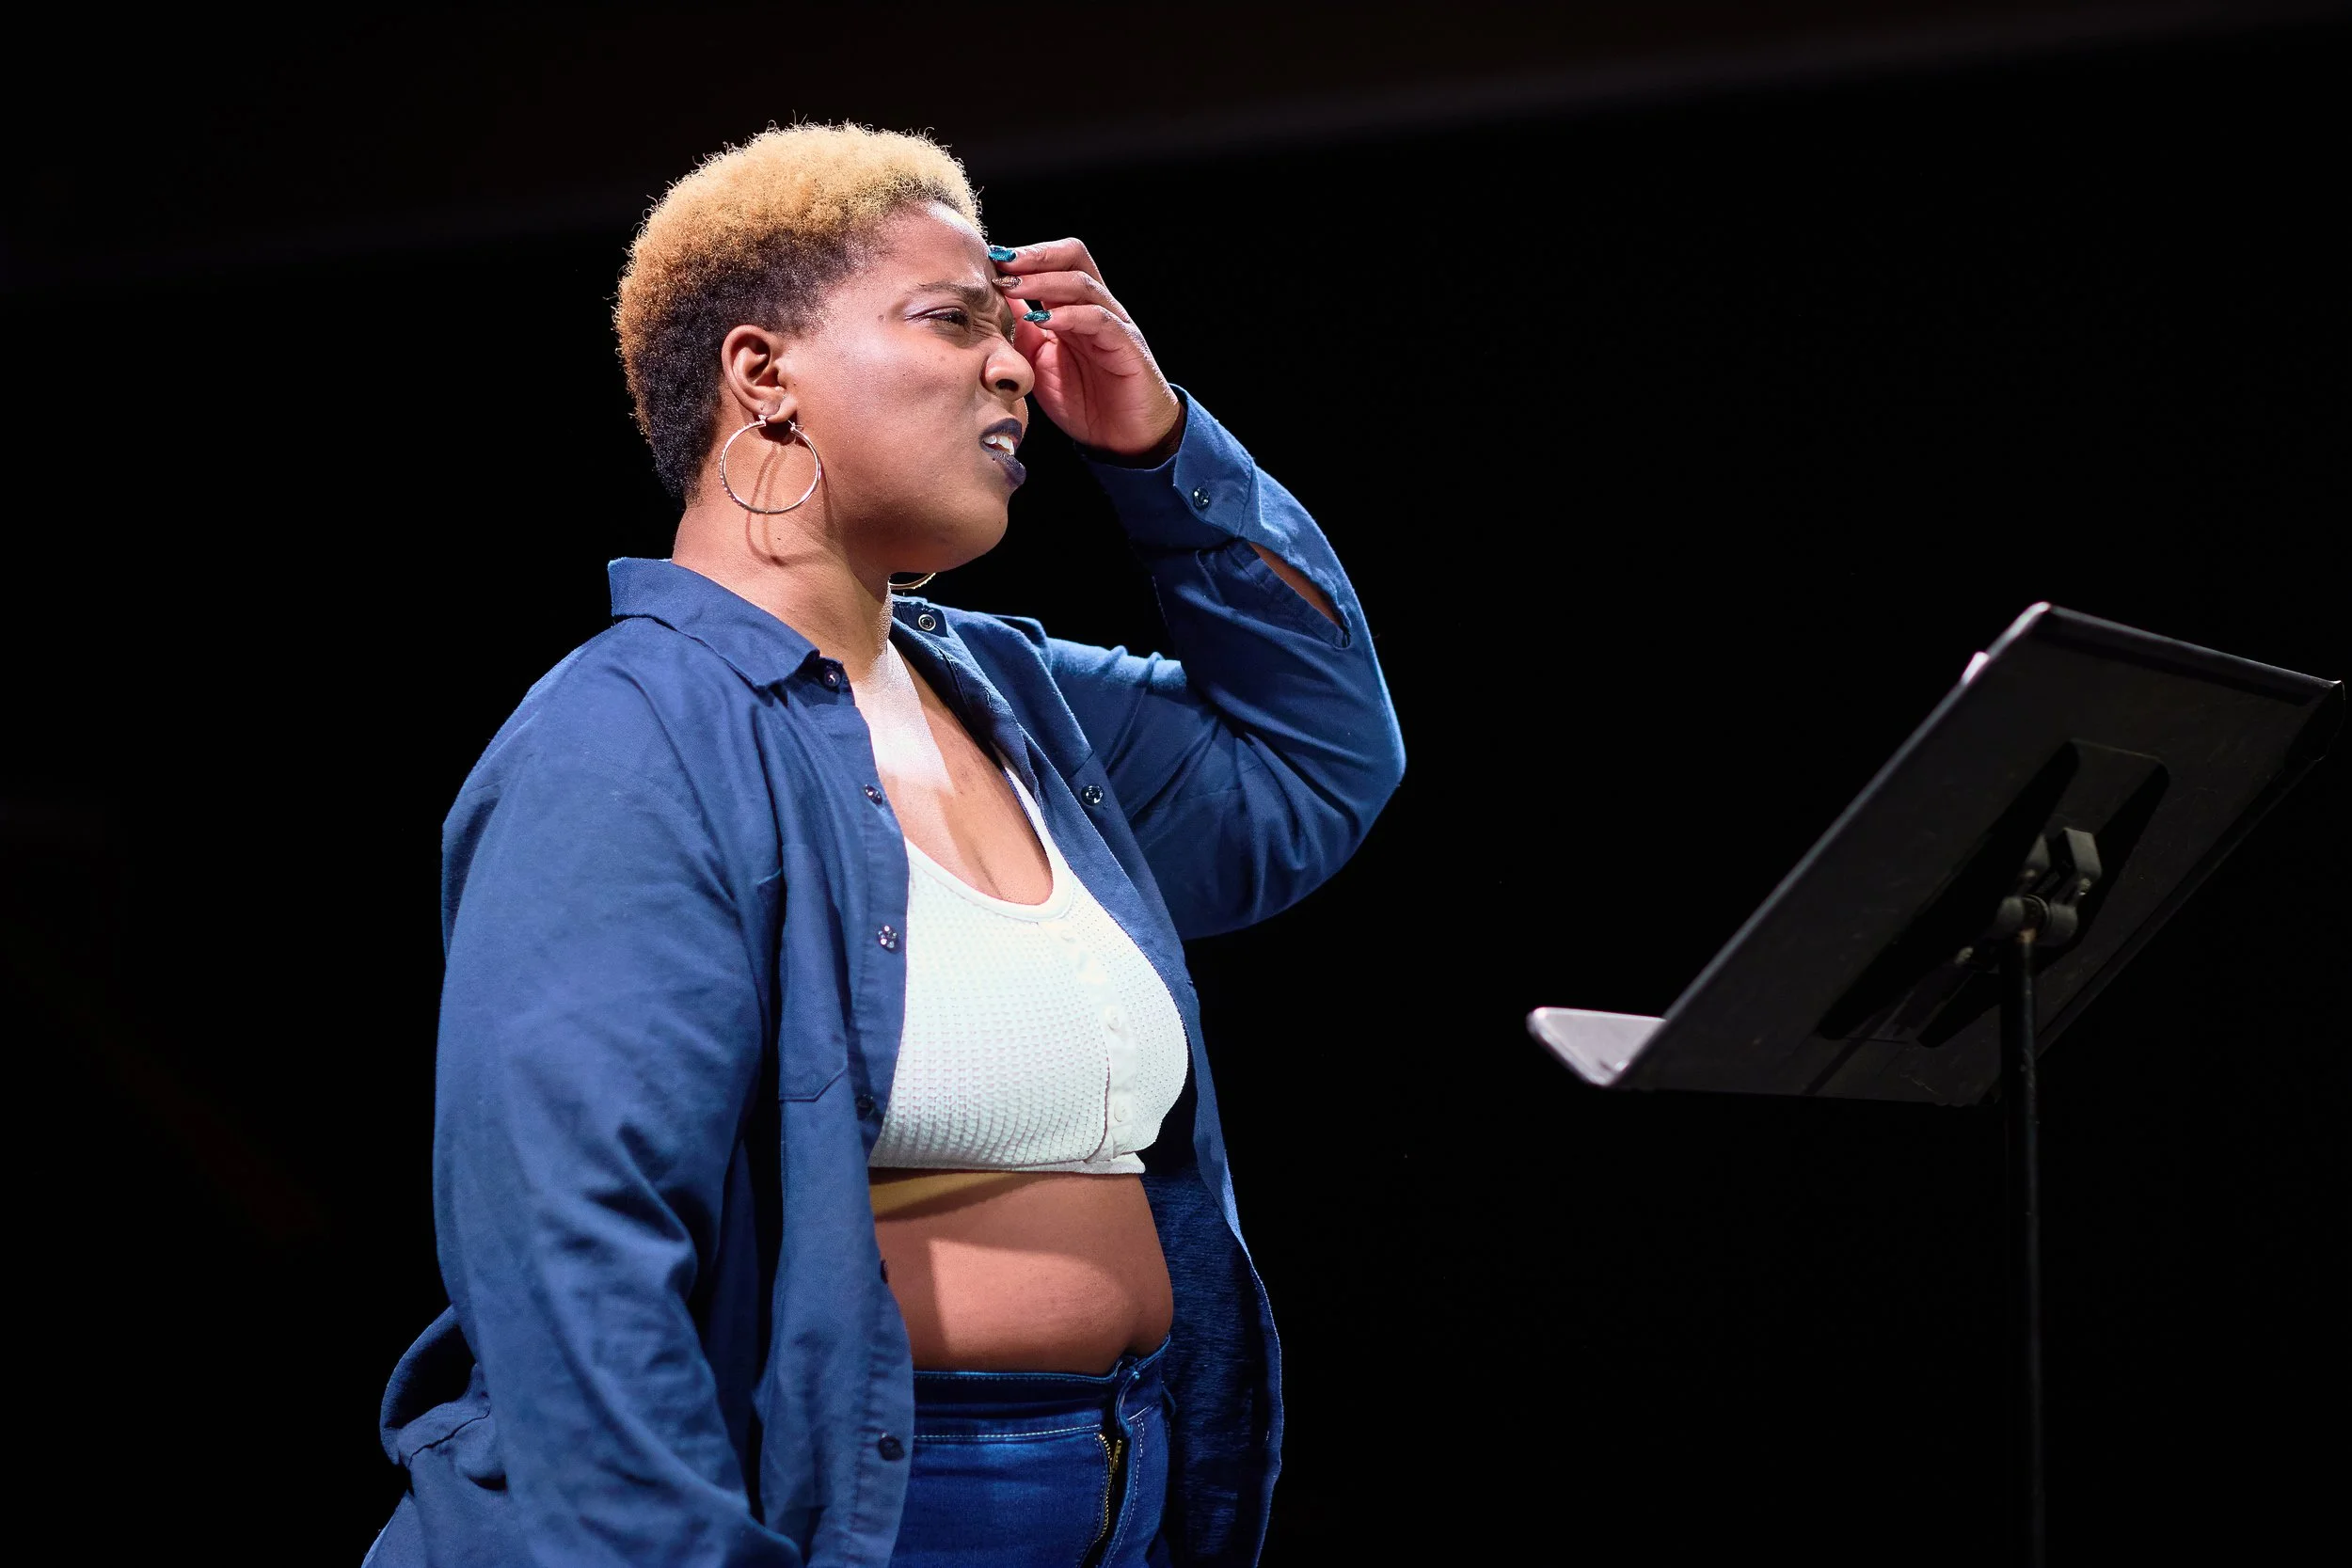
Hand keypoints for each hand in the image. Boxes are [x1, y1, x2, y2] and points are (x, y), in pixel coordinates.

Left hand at [990, 238, 1182, 461]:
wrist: (1123, 440)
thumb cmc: (1084, 402)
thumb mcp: (1039, 365)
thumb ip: (1022, 333)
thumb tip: (995, 304)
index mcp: (1073, 308)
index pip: (1052, 263)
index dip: (1022, 256)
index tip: (988, 260)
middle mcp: (1095, 307)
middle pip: (1072, 256)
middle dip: (1034, 255)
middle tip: (1001, 262)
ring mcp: (1113, 323)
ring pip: (1082, 283)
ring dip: (1043, 281)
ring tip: (1012, 286)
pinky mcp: (1126, 345)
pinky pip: (1099, 319)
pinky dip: (1069, 315)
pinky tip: (1043, 320)